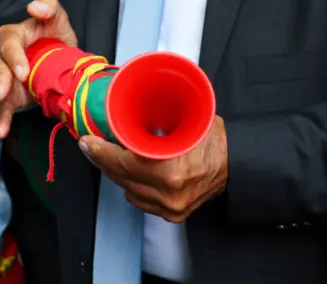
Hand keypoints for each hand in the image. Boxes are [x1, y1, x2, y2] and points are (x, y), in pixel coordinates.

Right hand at [0, 0, 78, 138]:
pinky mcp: (7, 96)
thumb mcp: (58, 19)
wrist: (60, 60)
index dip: (14, 57)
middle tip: (4, 95)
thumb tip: (33, 7)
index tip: (24, 72)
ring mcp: (2, 78)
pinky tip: (1, 131)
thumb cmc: (55, 36)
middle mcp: (1, 56)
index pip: (8, 43)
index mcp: (12, 36)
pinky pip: (0, 108)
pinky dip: (0, 120)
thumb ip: (49, 6)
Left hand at [80, 116, 228, 222]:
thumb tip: (126, 112)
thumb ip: (158, 121)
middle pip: (122, 178)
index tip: (87, 142)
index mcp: (171, 171)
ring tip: (109, 155)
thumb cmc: (215, 139)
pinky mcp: (172, 214)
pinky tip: (128, 172)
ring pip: (127, 190)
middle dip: (103, 160)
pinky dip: (131, 185)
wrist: (239, 164)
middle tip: (90, 146)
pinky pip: (140, 200)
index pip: (124, 163)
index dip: (101, 152)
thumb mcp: (186, 122)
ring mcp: (170, 208)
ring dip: (117, 173)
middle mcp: (168, 194)